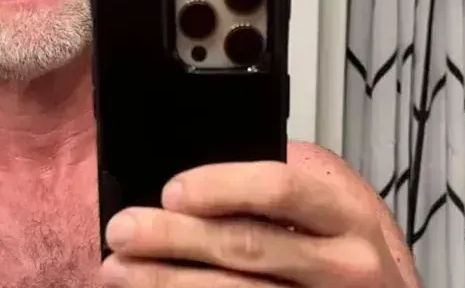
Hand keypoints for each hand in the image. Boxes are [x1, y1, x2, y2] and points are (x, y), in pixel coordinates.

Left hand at [99, 161, 405, 286]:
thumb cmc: (342, 254)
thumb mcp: (325, 213)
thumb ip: (272, 198)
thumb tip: (184, 190)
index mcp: (344, 214)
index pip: (281, 189)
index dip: (221, 186)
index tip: (172, 191)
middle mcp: (343, 265)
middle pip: (246, 247)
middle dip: (172, 238)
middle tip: (122, 230)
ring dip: (166, 283)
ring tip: (119, 271)